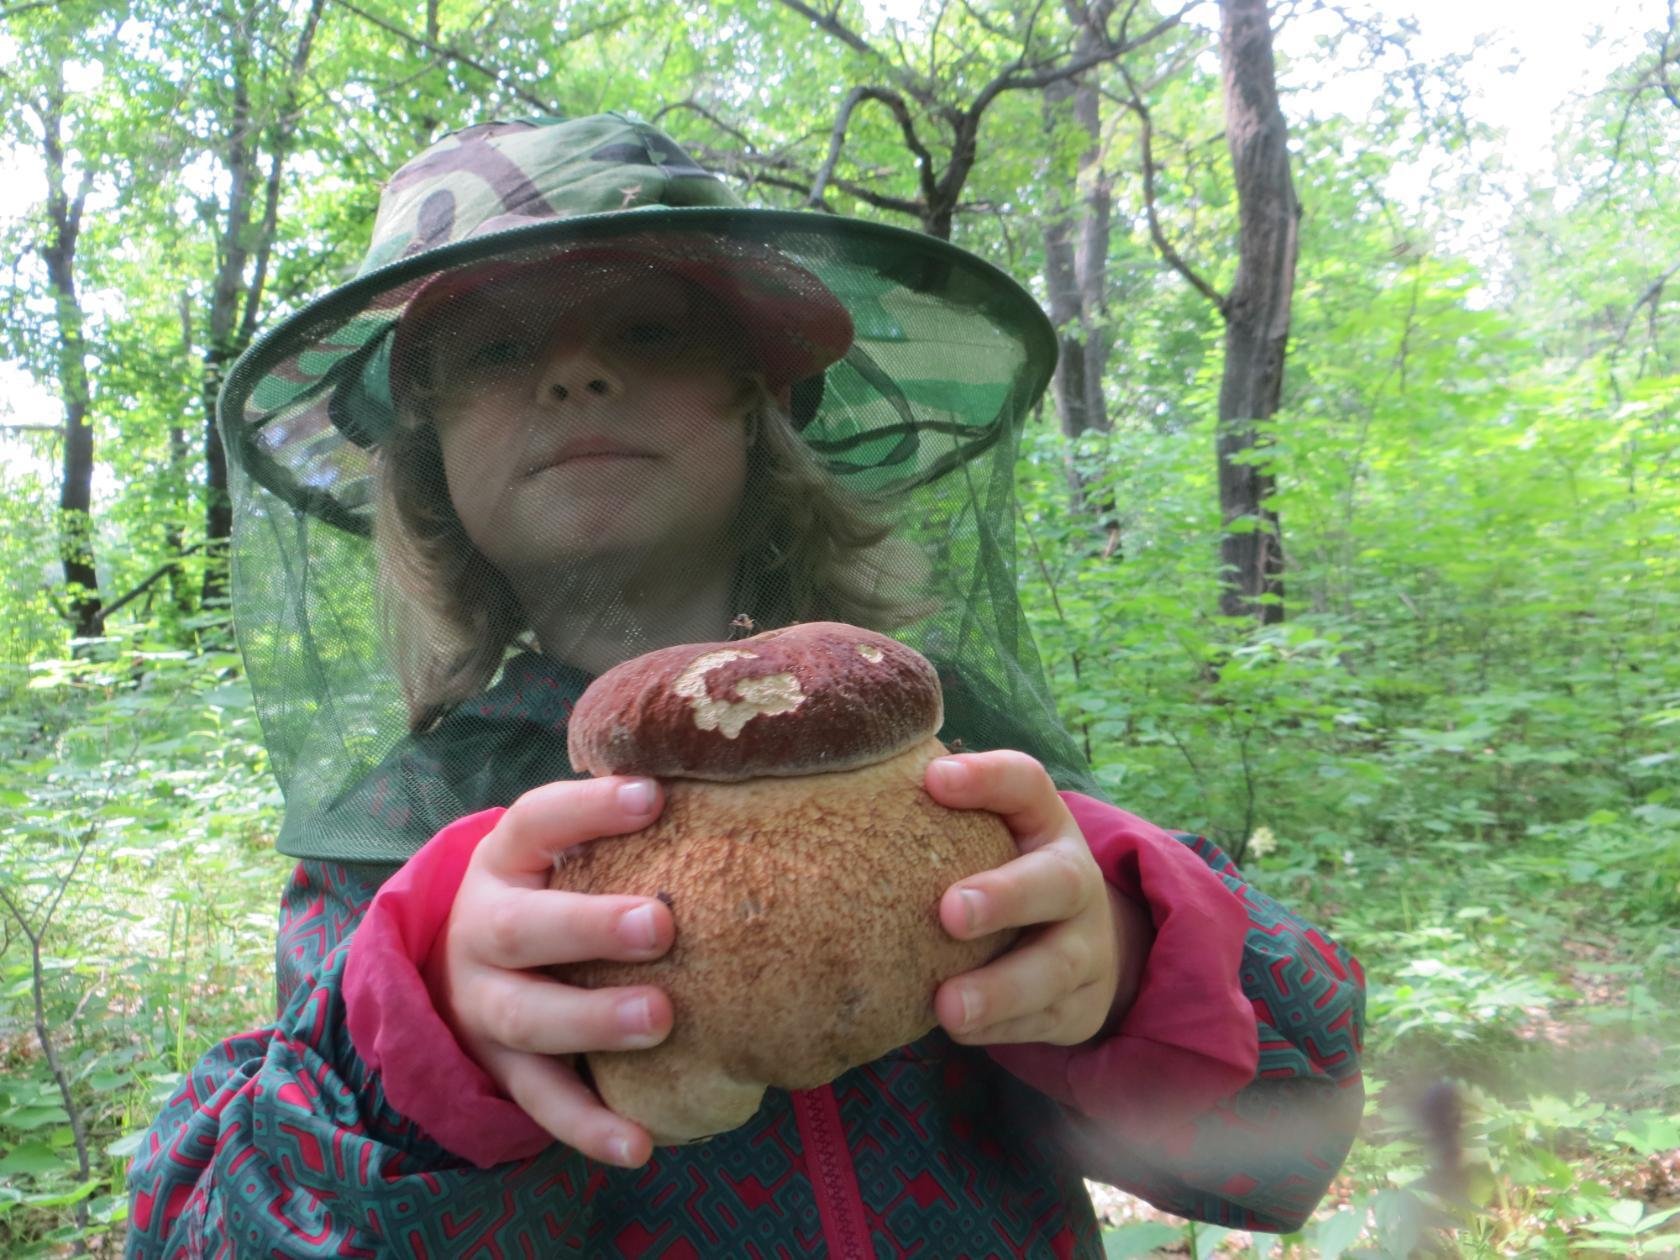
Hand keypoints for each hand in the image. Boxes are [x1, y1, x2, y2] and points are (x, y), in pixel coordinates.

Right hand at [431, 775, 674, 1167]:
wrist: (458, 967)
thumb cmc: (549, 890)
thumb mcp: (561, 849)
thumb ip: (616, 823)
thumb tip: (722, 774)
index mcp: (504, 861)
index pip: (536, 821)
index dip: (588, 810)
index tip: (652, 796)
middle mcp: (482, 930)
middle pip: (522, 929)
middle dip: (588, 927)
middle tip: (659, 925)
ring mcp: (485, 1006)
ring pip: (528, 1018)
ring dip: (592, 1021)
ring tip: (660, 1019)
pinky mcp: (502, 1069)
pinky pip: (544, 1102)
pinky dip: (590, 1127)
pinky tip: (640, 1145)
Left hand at [926, 750, 1143, 1046]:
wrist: (1082, 946)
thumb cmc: (1002, 875)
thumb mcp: (987, 837)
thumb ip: (936, 815)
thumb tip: (839, 791)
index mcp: (1044, 825)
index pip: (1026, 784)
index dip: (987, 778)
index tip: (934, 780)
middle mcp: (1075, 881)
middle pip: (1057, 880)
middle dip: (1006, 896)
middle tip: (950, 911)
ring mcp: (1086, 947)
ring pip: (1055, 968)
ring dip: (1000, 989)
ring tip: (947, 1006)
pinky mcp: (1079, 1006)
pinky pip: (1043, 1021)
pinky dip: (1000, 1028)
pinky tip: (958, 1028)